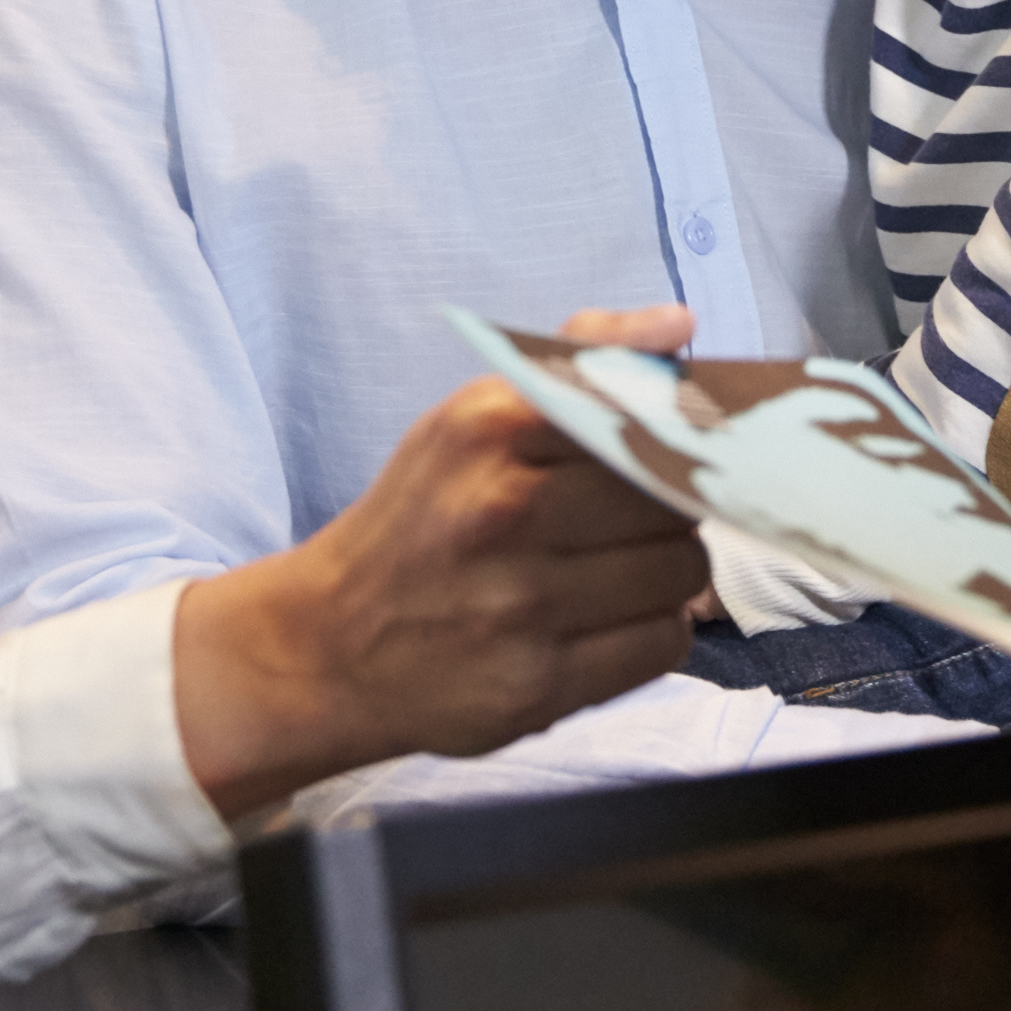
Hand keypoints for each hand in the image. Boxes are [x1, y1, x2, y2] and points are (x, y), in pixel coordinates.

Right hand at [176, 379, 702, 809]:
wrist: (328, 645)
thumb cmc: (420, 522)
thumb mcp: (473, 419)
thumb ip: (578, 362)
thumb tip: (678, 324)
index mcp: (489, 429)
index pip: (646, 417)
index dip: (673, 440)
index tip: (668, 455)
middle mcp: (503, 513)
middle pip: (674, 500)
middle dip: (669, 510)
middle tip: (630, 522)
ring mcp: (520, 606)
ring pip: (682, 574)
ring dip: (666, 576)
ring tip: (616, 573)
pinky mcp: (538, 686)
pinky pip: (662, 646)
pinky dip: (652, 634)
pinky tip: (607, 624)